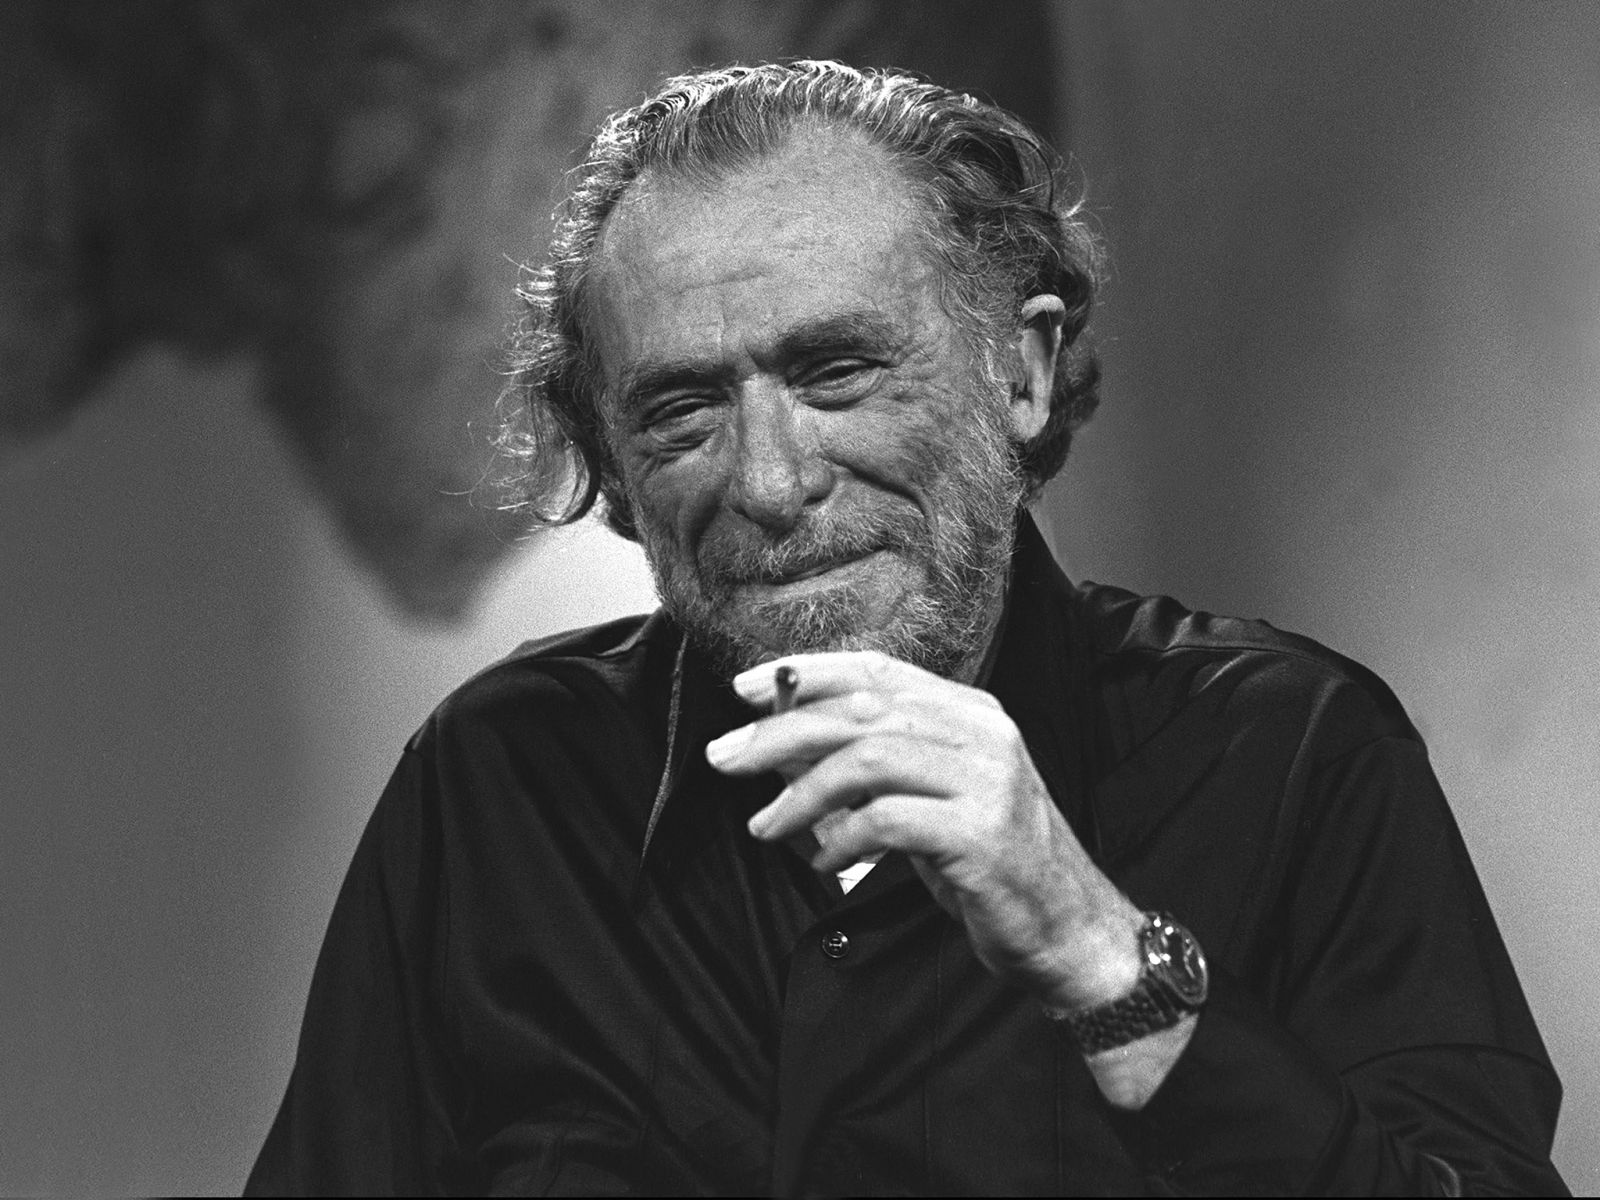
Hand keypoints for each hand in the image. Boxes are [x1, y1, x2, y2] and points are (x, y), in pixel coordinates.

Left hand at [705, 650, 1146, 1013]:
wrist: (1069, 929)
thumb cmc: (990, 866)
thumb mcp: (926, 802)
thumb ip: (868, 769)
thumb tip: (780, 746)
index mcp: (971, 713)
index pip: (877, 671)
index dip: (805, 674)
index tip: (746, 688)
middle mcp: (983, 734)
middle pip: (860, 711)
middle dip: (781, 732)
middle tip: (726, 757)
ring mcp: (988, 780)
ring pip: (867, 758)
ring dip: (800, 793)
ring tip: (765, 825)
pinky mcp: (982, 834)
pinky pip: (886, 821)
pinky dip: (841, 839)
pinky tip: (823, 862)